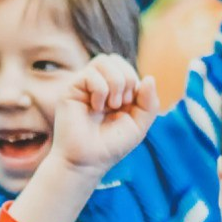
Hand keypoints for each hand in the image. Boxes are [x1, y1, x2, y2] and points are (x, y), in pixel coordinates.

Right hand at [51, 55, 159, 177]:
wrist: (87, 162)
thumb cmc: (110, 146)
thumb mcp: (138, 125)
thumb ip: (149, 103)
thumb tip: (149, 77)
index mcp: (113, 91)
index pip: (126, 68)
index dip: (134, 82)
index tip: (130, 106)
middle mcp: (98, 85)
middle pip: (115, 59)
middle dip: (127, 78)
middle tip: (121, 104)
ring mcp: (84, 86)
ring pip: (103, 61)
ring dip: (115, 81)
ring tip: (111, 105)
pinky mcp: (71, 89)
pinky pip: (90, 74)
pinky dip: (100, 89)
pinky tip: (96, 107)